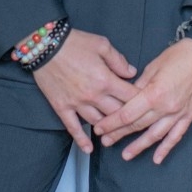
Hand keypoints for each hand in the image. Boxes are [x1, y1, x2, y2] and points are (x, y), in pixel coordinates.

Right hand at [32, 29, 138, 153]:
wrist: (45, 46)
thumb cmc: (74, 42)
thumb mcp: (101, 44)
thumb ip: (118, 60)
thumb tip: (131, 73)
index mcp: (105, 79)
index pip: (130, 97)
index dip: (141, 100)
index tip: (146, 103)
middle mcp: (93, 95)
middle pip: (117, 113)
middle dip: (128, 117)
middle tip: (135, 120)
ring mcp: (77, 103)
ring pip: (98, 122)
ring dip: (108, 129)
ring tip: (115, 134)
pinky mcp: (62, 107)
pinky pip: (73, 127)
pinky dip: (81, 139)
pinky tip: (89, 148)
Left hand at [92, 38, 191, 163]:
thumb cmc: (178, 56)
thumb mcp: (152, 67)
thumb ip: (138, 85)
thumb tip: (126, 97)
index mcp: (154, 93)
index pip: (127, 113)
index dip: (112, 122)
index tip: (100, 127)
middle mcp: (166, 107)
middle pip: (138, 125)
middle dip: (119, 134)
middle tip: (105, 141)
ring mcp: (178, 113)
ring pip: (155, 135)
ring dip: (139, 146)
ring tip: (125, 155)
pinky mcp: (189, 115)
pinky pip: (176, 136)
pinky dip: (166, 148)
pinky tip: (157, 158)